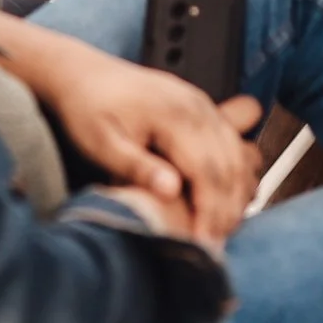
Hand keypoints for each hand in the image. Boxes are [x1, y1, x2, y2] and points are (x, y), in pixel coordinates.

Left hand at [52, 55, 261, 245]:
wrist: (83, 74)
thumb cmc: (87, 108)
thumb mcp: (100, 142)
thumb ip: (135, 166)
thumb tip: (171, 191)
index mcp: (174, 114)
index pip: (207, 170)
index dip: (209, 211)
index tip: (201, 244)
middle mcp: (197, 107)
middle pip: (230, 167)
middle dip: (226, 212)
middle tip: (212, 248)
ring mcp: (204, 107)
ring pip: (239, 157)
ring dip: (236, 197)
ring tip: (220, 232)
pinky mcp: (203, 111)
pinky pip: (234, 146)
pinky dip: (237, 177)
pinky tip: (227, 204)